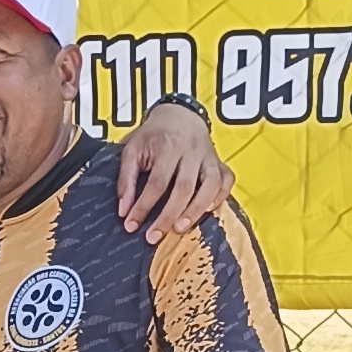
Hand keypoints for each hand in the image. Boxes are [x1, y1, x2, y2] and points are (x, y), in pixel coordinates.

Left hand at [117, 103, 234, 240]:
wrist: (179, 114)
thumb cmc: (153, 135)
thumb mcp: (132, 150)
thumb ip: (126, 180)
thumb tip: (124, 211)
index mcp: (168, 146)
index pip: (157, 183)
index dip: (143, 206)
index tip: (131, 225)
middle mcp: (192, 152)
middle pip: (184, 188)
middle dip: (168, 216)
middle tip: (154, 237)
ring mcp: (209, 157)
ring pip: (210, 186)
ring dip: (196, 210)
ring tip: (180, 229)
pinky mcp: (220, 162)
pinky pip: (227, 181)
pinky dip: (220, 197)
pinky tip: (207, 211)